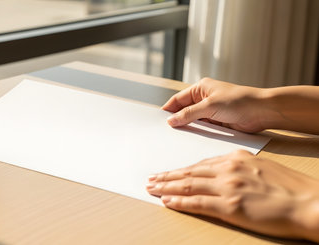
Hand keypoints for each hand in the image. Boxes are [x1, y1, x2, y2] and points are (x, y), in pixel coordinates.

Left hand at [146, 150, 318, 241]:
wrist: (309, 203)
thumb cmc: (290, 188)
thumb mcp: (261, 167)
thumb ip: (238, 167)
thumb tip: (221, 172)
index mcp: (235, 158)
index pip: (200, 164)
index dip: (181, 170)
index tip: (168, 172)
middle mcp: (228, 170)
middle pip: (189, 173)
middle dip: (167, 176)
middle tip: (151, 178)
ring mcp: (227, 187)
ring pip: (188, 186)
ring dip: (166, 187)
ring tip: (152, 188)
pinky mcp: (229, 206)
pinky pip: (196, 203)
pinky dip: (179, 202)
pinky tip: (167, 201)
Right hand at [162, 78, 272, 132]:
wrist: (263, 112)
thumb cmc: (239, 101)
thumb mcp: (210, 106)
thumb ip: (189, 114)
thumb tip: (171, 120)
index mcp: (200, 89)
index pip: (177, 100)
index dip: (167, 110)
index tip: (158, 121)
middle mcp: (204, 99)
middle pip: (184, 111)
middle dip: (176, 121)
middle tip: (164, 132)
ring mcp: (210, 112)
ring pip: (193, 122)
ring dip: (187, 129)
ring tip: (175, 139)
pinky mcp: (217, 124)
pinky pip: (202, 130)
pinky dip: (197, 134)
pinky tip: (190, 141)